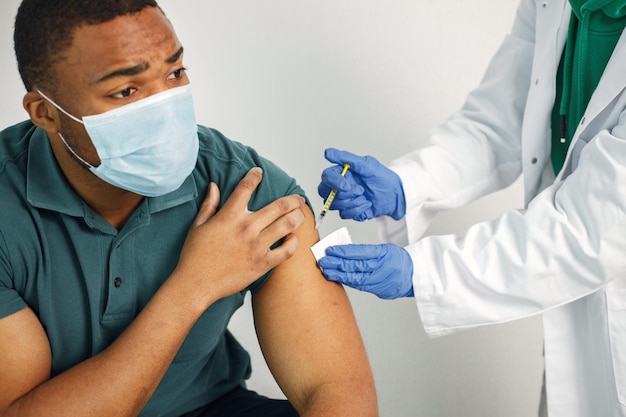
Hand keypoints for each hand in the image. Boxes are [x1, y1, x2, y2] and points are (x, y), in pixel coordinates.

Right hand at [175, 167, 305, 304]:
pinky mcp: (263, 263)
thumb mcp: (198, 226)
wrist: (196, 284)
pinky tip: (292, 238)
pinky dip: (293, 243)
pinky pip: (286, 251)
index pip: (246, 187)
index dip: (254, 176)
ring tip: (300, 214)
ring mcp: (257, 246)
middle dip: (292, 199)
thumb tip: (214, 186)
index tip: (259, 172)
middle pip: (278, 206)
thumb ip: (209, 204)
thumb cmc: (194, 256)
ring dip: (298, 216)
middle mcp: (246, 228)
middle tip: (297, 198)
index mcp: (229, 216)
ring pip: (287, 224)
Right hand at [318, 148, 405, 220]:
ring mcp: (344, 199)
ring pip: (334, 205)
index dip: (334, 182)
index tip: (347, 185)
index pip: (327, 177)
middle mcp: (340, 186)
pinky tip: (366, 204)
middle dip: (342, 194)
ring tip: (365, 196)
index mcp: (342, 173)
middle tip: (358, 191)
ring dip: (352, 202)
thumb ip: (345, 158)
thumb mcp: (366, 164)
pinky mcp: (350, 210)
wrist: (395, 196)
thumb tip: (328, 152)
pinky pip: (344, 214)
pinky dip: (357, 209)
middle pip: (325, 193)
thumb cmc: (382, 178)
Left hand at [318, 243, 413, 299]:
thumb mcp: (385, 249)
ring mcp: (380, 281)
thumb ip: (366, 251)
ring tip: (326, 272)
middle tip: (323, 261)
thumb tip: (344, 252)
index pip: (360, 253)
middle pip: (356, 266)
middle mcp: (382, 268)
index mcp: (384, 254)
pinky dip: (348, 281)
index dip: (344, 252)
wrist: (414, 276)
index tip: (330, 250)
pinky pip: (360, 286)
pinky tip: (338, 278)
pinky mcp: (378, 290)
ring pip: (356, 278)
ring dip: (339, 275)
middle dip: (337, 264)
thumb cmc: (398, 260)